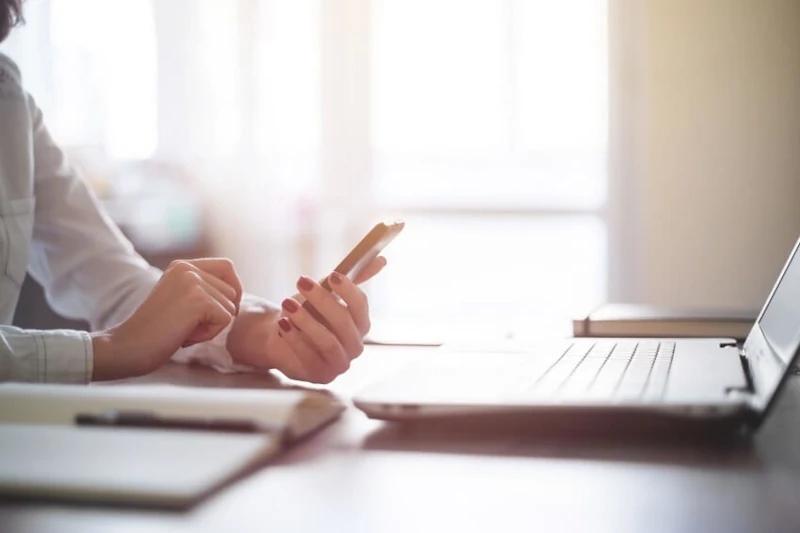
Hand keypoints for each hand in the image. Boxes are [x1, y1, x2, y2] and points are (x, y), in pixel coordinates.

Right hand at [91, 258, 242, 380]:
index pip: (227, 267)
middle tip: (190, 326)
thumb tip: (237, 293)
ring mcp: (192, 281)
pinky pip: (226, 319)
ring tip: (184, 329)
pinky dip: (209, 334)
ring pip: (231, 307)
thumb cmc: (155, 331)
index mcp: (182, 266)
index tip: (221, 310)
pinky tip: (185, 335)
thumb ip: (202, 290)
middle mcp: (187, 268)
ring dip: (212, 325)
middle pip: (233, 290)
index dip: (233, 289)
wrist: (128, 346)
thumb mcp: (180, 299)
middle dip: (220, 314)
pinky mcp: (197, 299)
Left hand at [226, 256, 385, 382]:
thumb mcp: (326, 292)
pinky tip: (283, 324)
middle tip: (301, 282)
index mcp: (361, 323)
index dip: (348, 290)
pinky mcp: (321, 375)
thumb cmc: (309, 313)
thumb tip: (381, 260)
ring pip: (327, 341)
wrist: (282, 336)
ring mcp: (340, 362)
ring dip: (307, 321)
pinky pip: (309, 358)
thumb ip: (350, 279)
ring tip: (287, 304)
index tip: (332, 276)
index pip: (361, 305)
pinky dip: (295, 340)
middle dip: (322, 300)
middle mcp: (355, 344)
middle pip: (344, 322)